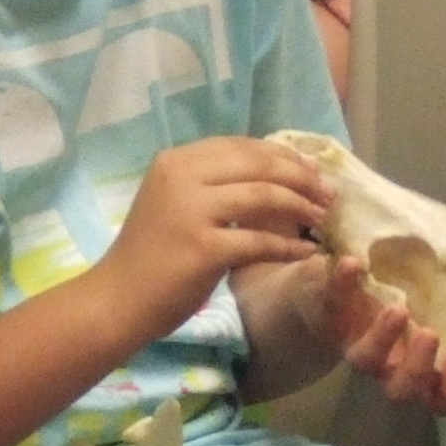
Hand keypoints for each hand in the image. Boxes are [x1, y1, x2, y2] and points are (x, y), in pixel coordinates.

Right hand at [92, 138, 323, 347]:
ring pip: (264, 196)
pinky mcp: (204, 249)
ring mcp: (191, 212)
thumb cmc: (150, 255)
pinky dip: (289, 246)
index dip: (282, 155)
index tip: (310, 169)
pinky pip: (260, 241)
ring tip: (322, 218)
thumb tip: (269, 172)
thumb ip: (211, 183)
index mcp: (175, 161)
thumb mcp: (173, 202)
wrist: (118, 299)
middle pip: (258, 164)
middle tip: (327, 192)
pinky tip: (306, 252)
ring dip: (301, 206)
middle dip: (300, 176)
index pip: (240, 146)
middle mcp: (181, 177)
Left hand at [317, 255, 445, 416]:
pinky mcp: (326, 317)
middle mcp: (388, 363)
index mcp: (420, 363)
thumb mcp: (441, 289)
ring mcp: (355, 344)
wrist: (344, 270)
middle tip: (429, 334)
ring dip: (382, 338)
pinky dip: (342, 285)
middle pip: (401, 390)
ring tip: (396, 308)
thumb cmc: (406, 283)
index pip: (438, 396)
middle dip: (417, 368)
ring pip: (364, 362)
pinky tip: (352, 264)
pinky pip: (332, 306)